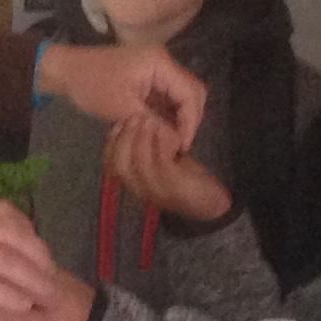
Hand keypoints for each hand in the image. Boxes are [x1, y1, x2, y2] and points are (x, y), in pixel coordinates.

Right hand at [0, 193, 57, 313]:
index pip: (5, 213)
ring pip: (7, 262)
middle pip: (15, 236)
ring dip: (31, 280)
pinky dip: (8, 296)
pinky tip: (20, 306)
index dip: (27, 232)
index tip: (35, 248)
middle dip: (38, 257)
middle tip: (49, 275)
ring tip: (44, 296)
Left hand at [38, 41, 205, 148]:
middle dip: (189, 120)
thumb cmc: (92, 86)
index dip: (190, 121)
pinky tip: (163, 134)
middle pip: (192, 93)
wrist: (67, 72)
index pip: (190, 93)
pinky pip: (168, 99)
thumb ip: (154, 123)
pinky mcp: (150, 80)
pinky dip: (168, 116)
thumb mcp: (123, 108)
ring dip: (179, 120)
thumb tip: (177, 142)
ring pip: (181, 97)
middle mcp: (165, 64)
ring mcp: (158, 71)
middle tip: (179, 146)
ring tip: (172, 144)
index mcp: (160, 63)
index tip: (182, 145)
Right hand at [106, 112, 231, 225]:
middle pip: (119, 166)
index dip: (110, 141)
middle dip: (124, 138)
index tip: (120, 121)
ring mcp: (157, 192)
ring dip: (142, 139)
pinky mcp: (175, 188)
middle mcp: (139, 190)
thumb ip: (148, 146)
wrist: (210, 202)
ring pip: (139, 166)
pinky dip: (161, 145)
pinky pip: (163, 166)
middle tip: (135, 117)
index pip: (110, 163)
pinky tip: (166, 131)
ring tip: (149, 120)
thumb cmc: (184, 179)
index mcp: (133, 182)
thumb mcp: (162, 161)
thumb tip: (136, 120)